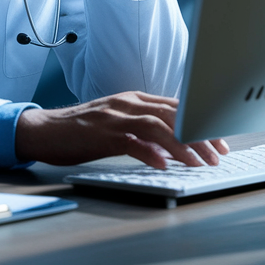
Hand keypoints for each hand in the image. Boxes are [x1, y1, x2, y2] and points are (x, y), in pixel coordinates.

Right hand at [14, 92, 230, 167]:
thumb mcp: (118, 122)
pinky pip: (130, 142)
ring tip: (198, 162)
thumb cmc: (82, 129)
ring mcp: (114, 118)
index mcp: (134, 99)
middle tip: (218, 154)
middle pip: (173, 114)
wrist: (44, 129)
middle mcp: (127, 103)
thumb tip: (175, 144)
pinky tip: (162, 165)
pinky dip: (149, 152)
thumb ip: (144, 127)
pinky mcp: (101, 134)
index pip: (177, 106)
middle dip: (200, 134)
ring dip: (182, 145)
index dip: (202, 122)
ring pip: (157, 126)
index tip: (220, 140)